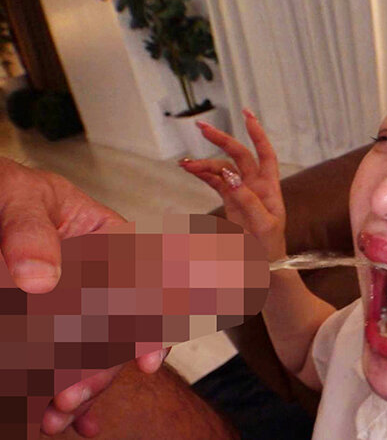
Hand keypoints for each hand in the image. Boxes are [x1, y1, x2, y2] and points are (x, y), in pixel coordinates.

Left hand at [0, 159, 170, 435]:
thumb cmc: (2, 187)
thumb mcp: (15, 196)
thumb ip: (29, 231)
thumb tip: (39, 279)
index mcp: (111, 239)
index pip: (149, 282)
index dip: (155, 322)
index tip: (146, 360)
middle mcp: (104, 274)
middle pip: (122, 328)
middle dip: (103, 367)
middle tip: (72, 395)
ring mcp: (77, 303)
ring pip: (95, 352)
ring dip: (82, 388)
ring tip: (56, 416)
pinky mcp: (49, 325)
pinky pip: (65, 361)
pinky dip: (69, 390)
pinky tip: (71, 421)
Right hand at [179, 109, 287, 260]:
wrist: (263, 266)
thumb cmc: (269, 247)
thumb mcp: (262, 225)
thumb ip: (247, 200)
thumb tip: (231, 176)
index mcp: (269, 188)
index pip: (265, 154)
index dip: (257, 133)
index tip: (247, 114)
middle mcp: (256, 185)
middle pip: (239, 155)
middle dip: (222, 140)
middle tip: (202, 128)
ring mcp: (242, 192)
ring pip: (222, 169)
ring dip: (205, 164)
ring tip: (186, 164)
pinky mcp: (230, 201)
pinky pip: (215, 182)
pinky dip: (202, 174)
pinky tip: (188, 168)